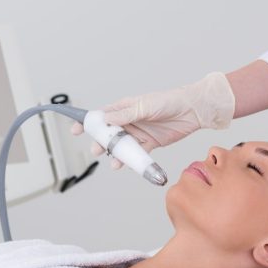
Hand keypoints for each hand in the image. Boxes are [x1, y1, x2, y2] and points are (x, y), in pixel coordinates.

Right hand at [70, 71, 234, 167]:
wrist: (193, 110)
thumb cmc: (169, 101)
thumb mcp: (146, 106)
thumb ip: (126, 115)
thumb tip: (106, 119)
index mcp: (125, 107)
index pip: (102, 115)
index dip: (88, 123)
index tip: (75, 130)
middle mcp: (130, 120)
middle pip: (109, 134)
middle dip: (101, 143)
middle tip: (97, 150)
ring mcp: (139, 133)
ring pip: (122, 146)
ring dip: (116, 154)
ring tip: (115, 163)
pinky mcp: (150, 143)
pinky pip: (137, 154)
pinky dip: (131, 161)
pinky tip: (128, 165)